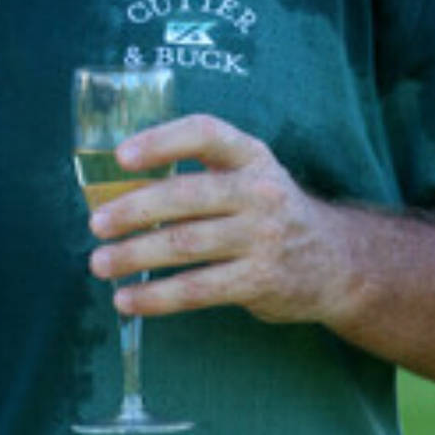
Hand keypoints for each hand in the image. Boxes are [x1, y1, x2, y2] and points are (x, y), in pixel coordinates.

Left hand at [86, 114, 353, 325]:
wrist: (337, 261)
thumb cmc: (268, 211)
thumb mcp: (246, 178)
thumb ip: (197, 178)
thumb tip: (117, 193)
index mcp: (250, 155)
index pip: (204, 133)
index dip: (161, 141)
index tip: (121, 156)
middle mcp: (259, 191)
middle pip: (186, 195)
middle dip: (134, 209)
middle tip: (96, 223)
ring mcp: (262, 237)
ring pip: (185, 245)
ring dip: (135, 255)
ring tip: (100, 263)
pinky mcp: (260, 281)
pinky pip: (197, 289)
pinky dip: (156, 297)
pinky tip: (126, 300)